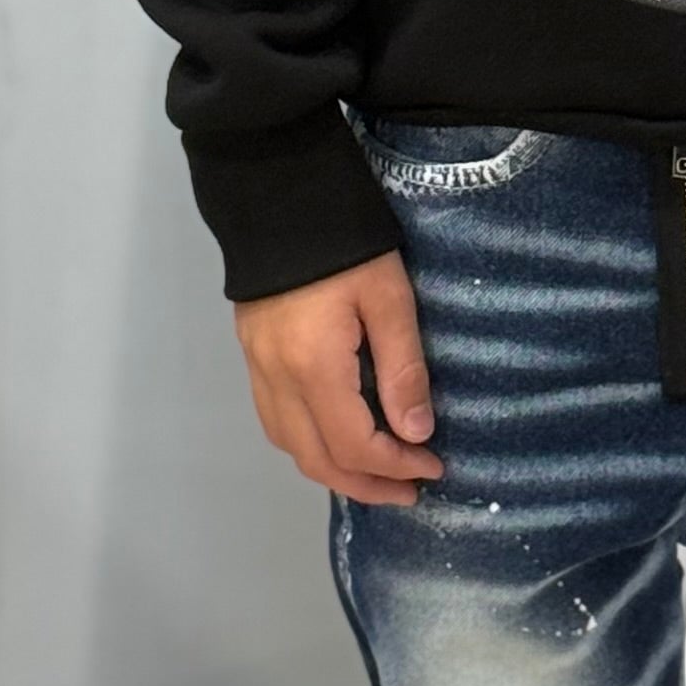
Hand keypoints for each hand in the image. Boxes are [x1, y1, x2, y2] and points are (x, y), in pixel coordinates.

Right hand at [234, 252, 445, 505]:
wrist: (278, 194)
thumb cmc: (345, 241)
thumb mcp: (389, 297)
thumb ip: (403, 368)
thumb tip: (417, 433)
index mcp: (314, 368)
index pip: (355, 446)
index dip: (396, 467)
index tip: (433, 465)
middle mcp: (277, 379)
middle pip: (316, 460)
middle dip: (366, 485)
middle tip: (409, 491)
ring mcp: (257, 367)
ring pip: (289, 445)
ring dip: (333, 469)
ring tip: (376, 473)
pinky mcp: (251, 353)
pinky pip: (274, 419)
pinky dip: (307, 442)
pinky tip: (335, 437)